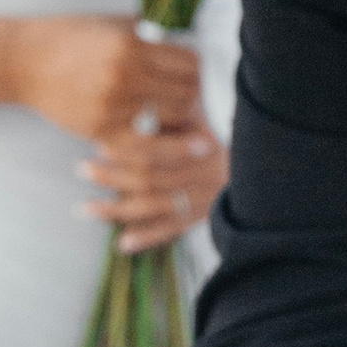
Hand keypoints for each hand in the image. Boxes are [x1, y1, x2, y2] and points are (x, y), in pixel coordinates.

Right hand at [0, 12, 205, 143]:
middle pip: (186, 90)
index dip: (199, 68)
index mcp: (131, 44)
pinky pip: (146, 148)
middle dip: (196, 93)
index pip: (188, 61)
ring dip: (186, 117)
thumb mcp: (112, 23)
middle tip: (195, 95)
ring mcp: (112, 106)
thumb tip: (186, 44)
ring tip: (186, 114)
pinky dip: (170, 149)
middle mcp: (125, 75)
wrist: (22, 61)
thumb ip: (149, 34)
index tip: (197, 72)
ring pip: (174, 117)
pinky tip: (190, 149)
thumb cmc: (68, 37)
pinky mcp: (99, 130)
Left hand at [83, 114, 226, 251]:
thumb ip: (180, 111)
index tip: (101, 142)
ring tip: (85, 209)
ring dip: (116, 211)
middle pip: (149, 179)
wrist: (264, 166)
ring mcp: (203, 200)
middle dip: (112, 176)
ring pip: (154, 208)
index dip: (127, 148)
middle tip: (83, 169)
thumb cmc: (235, 133)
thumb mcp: (209, 115)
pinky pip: (173, 231)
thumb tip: (142, 102)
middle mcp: (201, 176)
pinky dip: (148, 238)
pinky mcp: (206, 217)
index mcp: (202, 147)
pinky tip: (122, 244)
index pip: (157, 151)